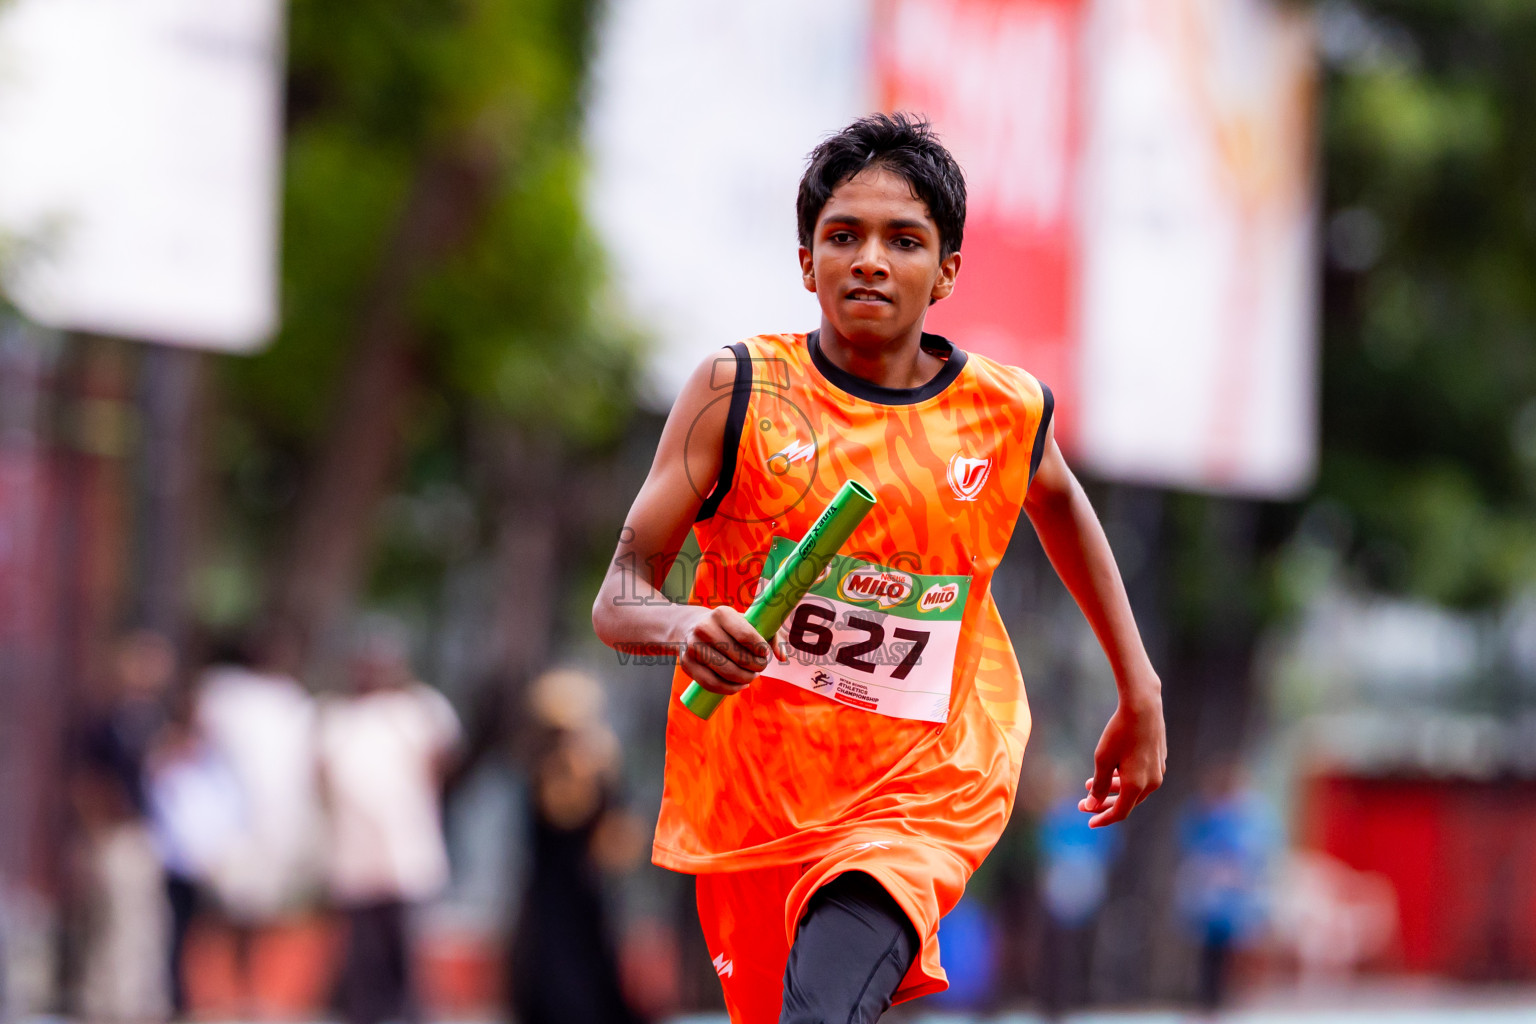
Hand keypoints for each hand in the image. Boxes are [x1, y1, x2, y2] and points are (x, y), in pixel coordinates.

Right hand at [677, 605, 787, 694]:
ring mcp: (693, 647)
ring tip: (751, 676)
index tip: (765, 654)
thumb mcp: (748, 622)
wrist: (691, 627)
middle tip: (760, 667)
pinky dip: (729, 689)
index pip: (746, 636)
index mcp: (722, 614)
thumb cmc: (728, 626)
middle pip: (739, 657)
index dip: (761, 650)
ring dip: (745, 679)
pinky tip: (739, 685)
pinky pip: (711, 684)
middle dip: (756, 667)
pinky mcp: (687, 664)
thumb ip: (772, 636)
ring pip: (727, 672)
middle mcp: (705, 628)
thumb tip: (783, 657)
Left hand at [1080, 684, 1165, 827]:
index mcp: (1137, 785)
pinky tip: (1113, 770)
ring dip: (1113, 789)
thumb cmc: (1119, 732)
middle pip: (1128, 802)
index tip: (1088, 822)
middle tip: (1084, 804)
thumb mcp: (1103, 759)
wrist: (1143, 706)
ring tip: (1090, 782)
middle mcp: (1152, 782)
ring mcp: (1158, 770)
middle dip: (1104, 804)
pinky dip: (1125, 778)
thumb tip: (1092, 805)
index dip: (1103, 818)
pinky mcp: (1159, 758)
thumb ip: (1099, 786)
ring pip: (1134, 788)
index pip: (1120, 812)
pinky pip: (1141, 777)